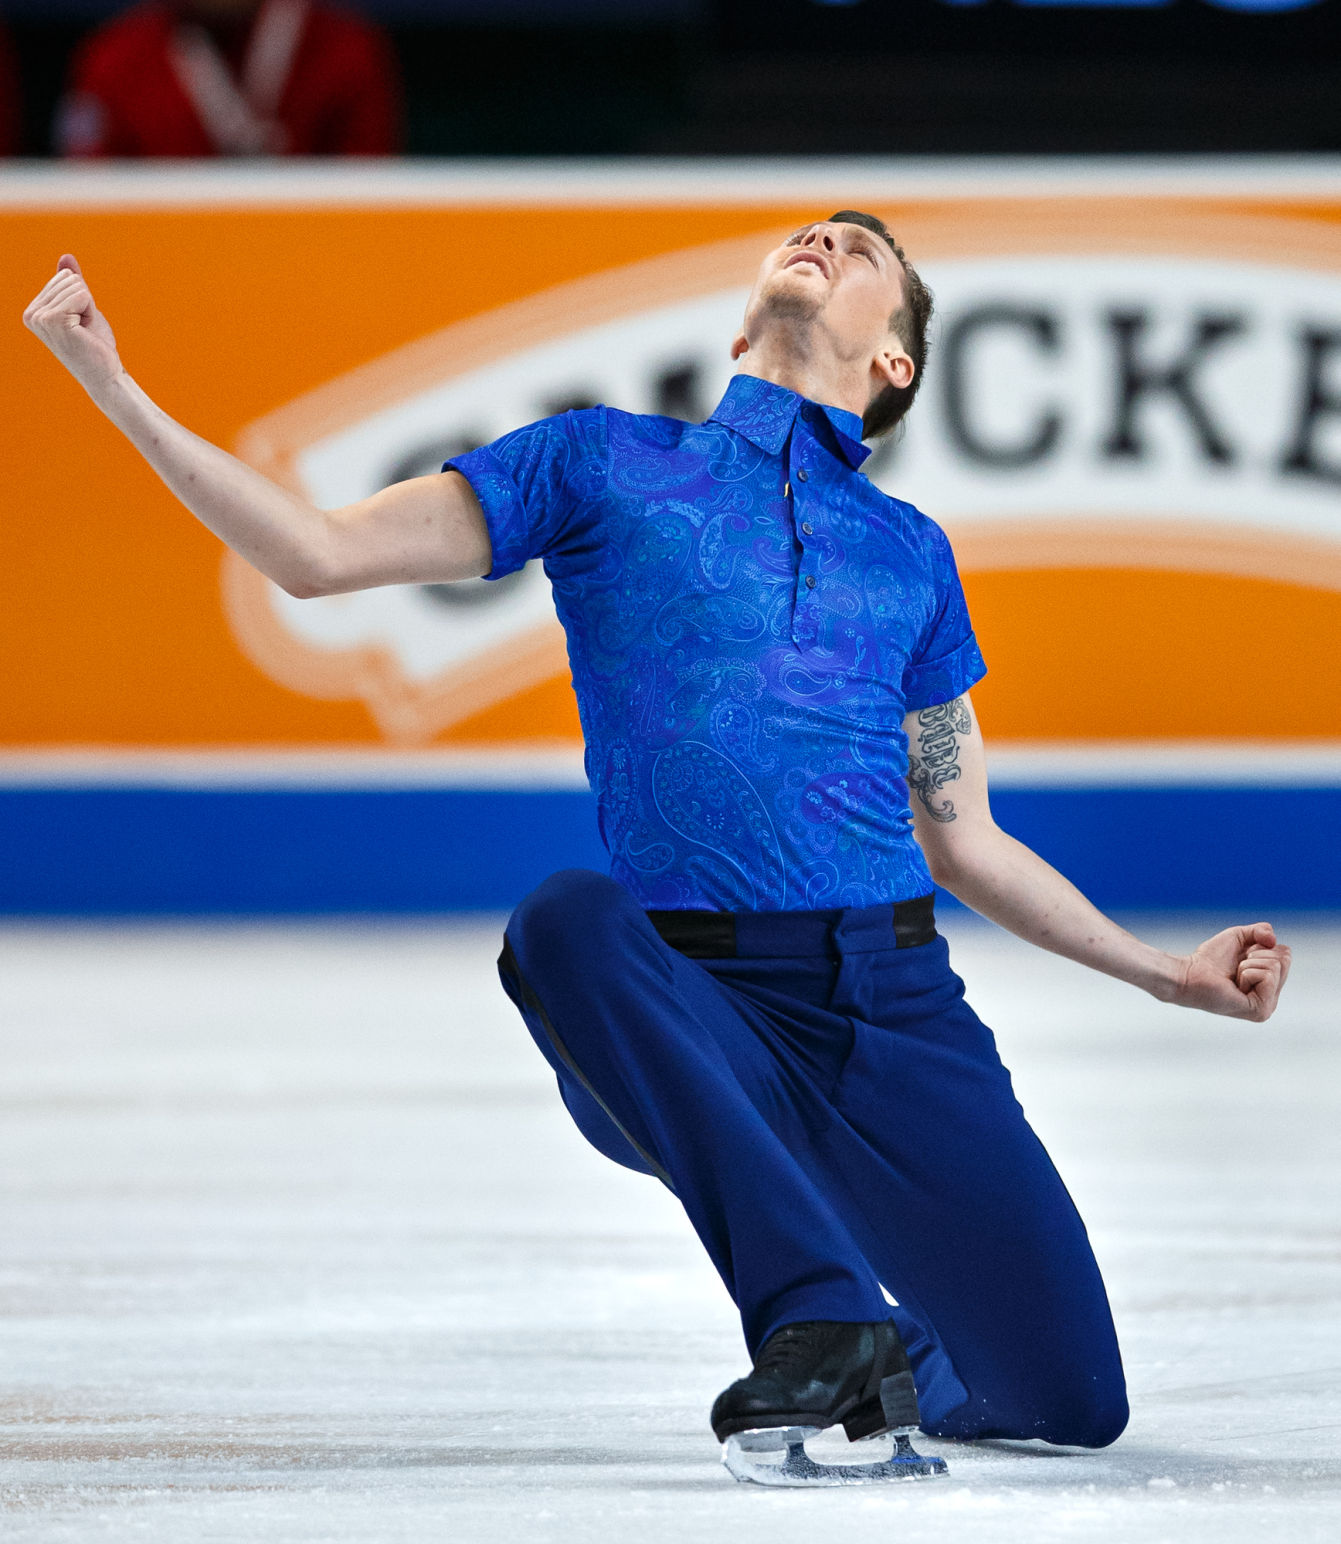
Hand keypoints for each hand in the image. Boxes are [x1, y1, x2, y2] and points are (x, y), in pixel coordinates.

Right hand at [22, 254, 123, 395]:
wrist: (105, 374)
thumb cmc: (95, 344)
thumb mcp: (83, 307)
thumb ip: (72, 284)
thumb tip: (66, 257)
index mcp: (33, 310)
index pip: (63, 278)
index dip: (81, 299)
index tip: (80, 323)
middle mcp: (32, 314)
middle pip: (69, 279)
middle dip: (85, 303)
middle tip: (84, 329)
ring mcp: (40, 317)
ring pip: (76, 286)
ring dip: (89, 309)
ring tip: (84, 331)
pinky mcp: (54, 320)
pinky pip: (82, 295)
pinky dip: (90, 311)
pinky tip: (85, 331)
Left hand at [1172, 922, 1291, 1021]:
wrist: (1189, 974)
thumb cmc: (1210, 959)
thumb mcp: (1240, 937)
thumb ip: (1261, 931)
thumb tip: (1274, 939)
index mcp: (1270, 984)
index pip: (1285, 954)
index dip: (1261, 947)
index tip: (1240, 958)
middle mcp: (1272, 998)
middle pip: (1284, 959)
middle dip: (1256, 954)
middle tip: (1236, 967)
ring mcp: (1268, 1007)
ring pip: (1275, 966)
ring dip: (1248, 965)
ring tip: (1233, 977)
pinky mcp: (1260, 1010)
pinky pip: (1267, 976)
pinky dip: (1247, 973)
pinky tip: (1235, 985)